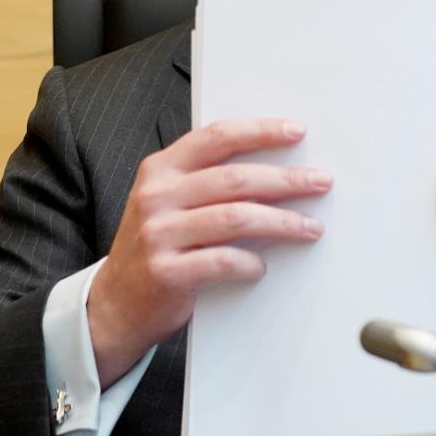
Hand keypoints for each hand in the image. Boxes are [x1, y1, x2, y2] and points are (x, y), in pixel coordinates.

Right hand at [89, 118, 331, 384]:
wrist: (115, 304)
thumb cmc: (157, 246)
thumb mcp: (168, 202)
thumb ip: (207, 181)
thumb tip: (278, 170)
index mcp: (161, 169)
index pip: (217, 137)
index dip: (260, 131)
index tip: (296, 131)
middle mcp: (157, 196)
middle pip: (235, 178)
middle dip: (286, 179)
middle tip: (320, 182)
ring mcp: (159, 234)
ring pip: (236, 218)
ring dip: (282, 222)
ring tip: (310, 227)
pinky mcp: (166, 273)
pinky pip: (223, 261)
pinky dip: (251, 263)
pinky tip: (263, 265)